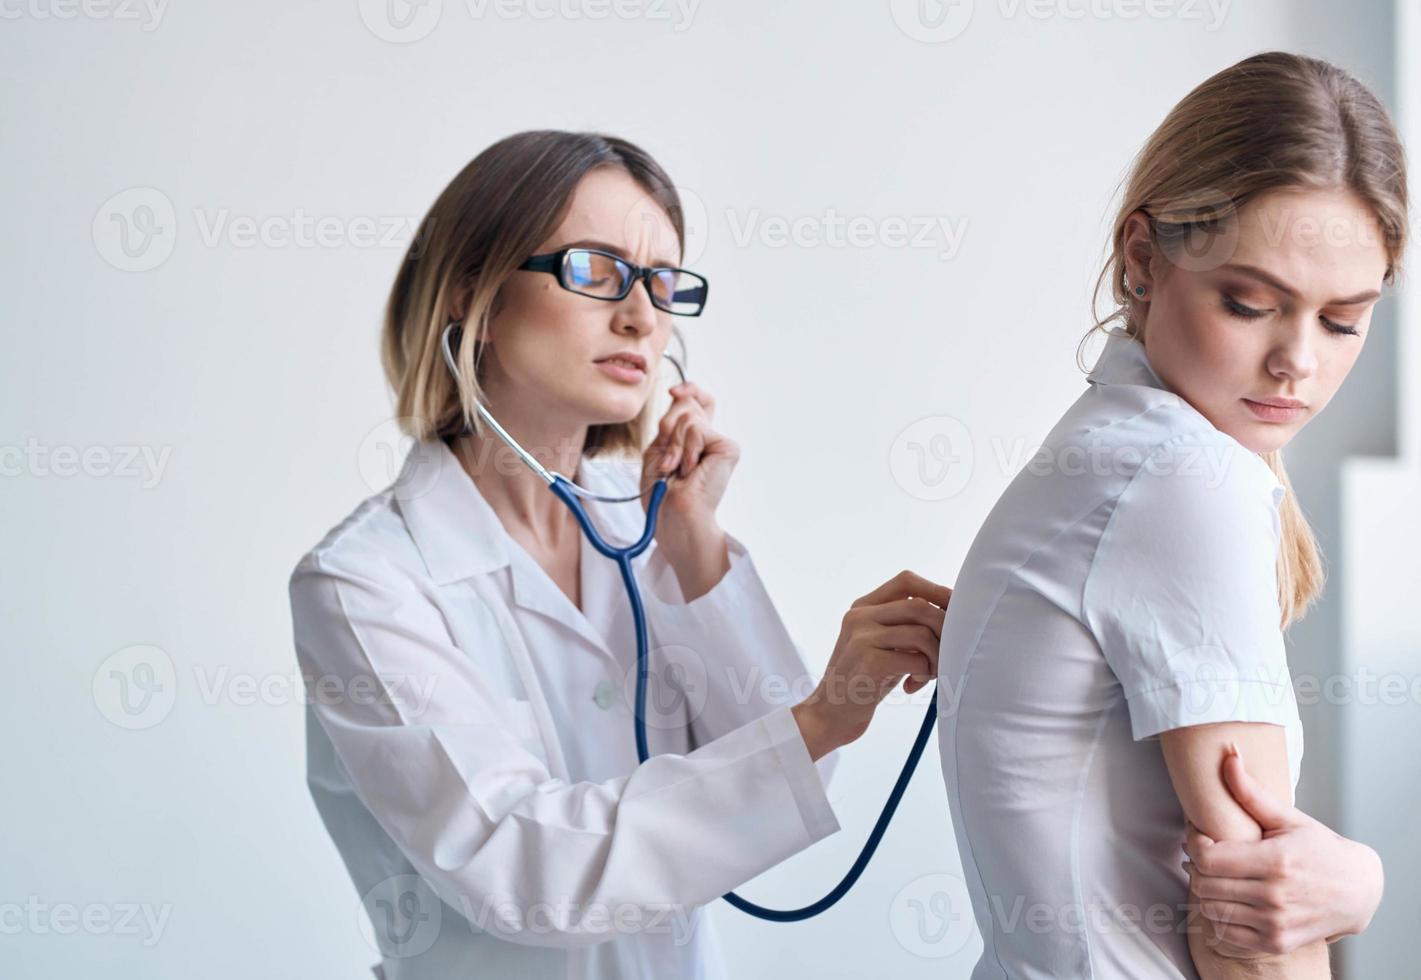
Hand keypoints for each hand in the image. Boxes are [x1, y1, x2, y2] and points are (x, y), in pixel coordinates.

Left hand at [639, 381, 736, 535]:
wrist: (673, 514)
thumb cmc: (662, 492)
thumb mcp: (658, 448)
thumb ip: (671, 421)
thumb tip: (680, 394)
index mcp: (693, 439)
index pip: (698, 402)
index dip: (689, 390)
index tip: (673, 391)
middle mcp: (709, 438)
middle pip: (687, 405)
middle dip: (667, 429)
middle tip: (668, 461)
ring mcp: (720, 443)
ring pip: (688, 418)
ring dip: (674, 446)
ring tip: (677, 469)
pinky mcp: (728, 448)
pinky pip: (697, 430)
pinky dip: (686, 450)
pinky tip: (691, 470)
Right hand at [792, 570, 952, 760]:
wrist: (830, 716)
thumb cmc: (864, 682)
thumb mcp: (880, 645)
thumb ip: (904, 626)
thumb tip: (951, 613)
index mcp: (863, 607)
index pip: (906, 581)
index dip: (937, 591)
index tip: (956, 610)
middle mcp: (859, 616)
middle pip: (920, 606)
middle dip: (944, 631)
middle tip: (948, 655)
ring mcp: (861, 637)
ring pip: (922, 633)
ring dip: (936, 658)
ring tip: (928, 675)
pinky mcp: (868, 660)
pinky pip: (916, 659)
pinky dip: (924, 674)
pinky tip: (912, 686)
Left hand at [1182, 747, 1383, 952]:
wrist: (1357, 892)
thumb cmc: (1320, 850)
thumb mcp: (1289, 818)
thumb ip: (1252, 793)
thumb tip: (1228, 757)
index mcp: (1276, 862)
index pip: (1207, 857)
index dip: (1194, 843)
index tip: (1200, 833)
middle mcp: (1274, 896)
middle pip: (1203, 884)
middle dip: (1196, 864)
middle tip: (1205, 851)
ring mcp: (1274, 924)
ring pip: (1210, 909)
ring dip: (1205, 890)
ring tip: (1216, 873)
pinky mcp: (1275, 942)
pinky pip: (1225, 933)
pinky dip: (1218, 916)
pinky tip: (1227, 898)